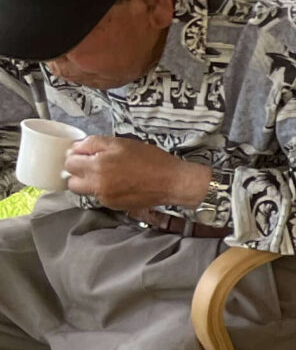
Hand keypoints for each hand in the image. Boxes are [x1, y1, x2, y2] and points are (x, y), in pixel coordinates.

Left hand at [63, 136, 211, 216]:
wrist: (172, 182)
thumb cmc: (150, 159)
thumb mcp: (121, 143)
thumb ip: (93, 143)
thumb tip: (75, 148)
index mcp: (97, 166)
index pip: (69, 163)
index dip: (76, 156)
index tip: (86, 154)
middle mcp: (97, 185)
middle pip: (71, 182)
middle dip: (78, 173)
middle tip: (92, 165)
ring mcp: (105, 198)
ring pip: (84, 191)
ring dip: (89, 183)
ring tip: (107, 175)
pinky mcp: (114, 206)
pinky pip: (99, 197)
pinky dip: (104, 190)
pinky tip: (119, 183)